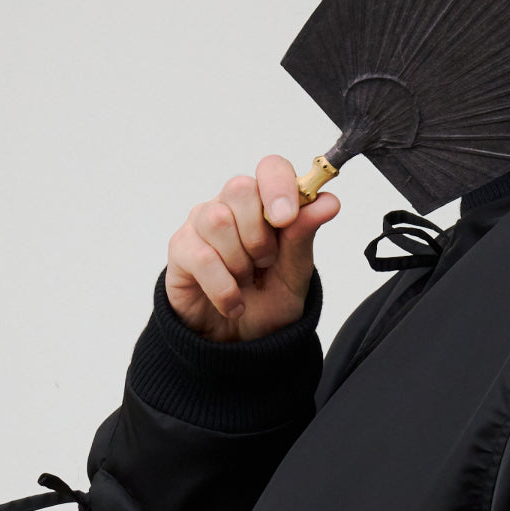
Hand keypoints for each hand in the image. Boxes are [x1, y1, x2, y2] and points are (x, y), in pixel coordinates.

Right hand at [165, 155, 340, 341]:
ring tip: (246, 281)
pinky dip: (225, 289)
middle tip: (265, 263)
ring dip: (240, 262)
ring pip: (218, 220)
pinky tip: (234, 304)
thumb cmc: (268, 301)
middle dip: (259, 234)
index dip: (279, 186)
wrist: (241, 343)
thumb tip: (328, 202)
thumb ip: (304, 236)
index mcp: (265, 204)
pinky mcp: (181, 250)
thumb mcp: (296, 273)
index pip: (271, 168)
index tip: (286, 219)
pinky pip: (202, 257)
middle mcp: (231, 206)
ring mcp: (201, 225)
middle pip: (239, 187)